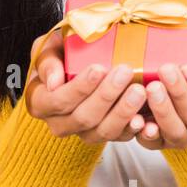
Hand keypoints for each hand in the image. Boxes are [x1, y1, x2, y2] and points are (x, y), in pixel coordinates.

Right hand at [24, 29, 150, 142]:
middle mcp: (60, 124)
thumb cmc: (62, 53)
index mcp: (41, 103)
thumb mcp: (48, 48)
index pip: (58, 101)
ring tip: (139, 90)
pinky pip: (121, 138)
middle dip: (106, 95)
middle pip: (83, 118)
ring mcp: (84, 132)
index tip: (99, 68)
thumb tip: (53, 82)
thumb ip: (47, 61)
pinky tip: (146, 117)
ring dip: (123, 112)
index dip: (79, 88)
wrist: (81, 61)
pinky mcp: (107, 135)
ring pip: (103, 131)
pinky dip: (135, 128)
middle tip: (125, 72)